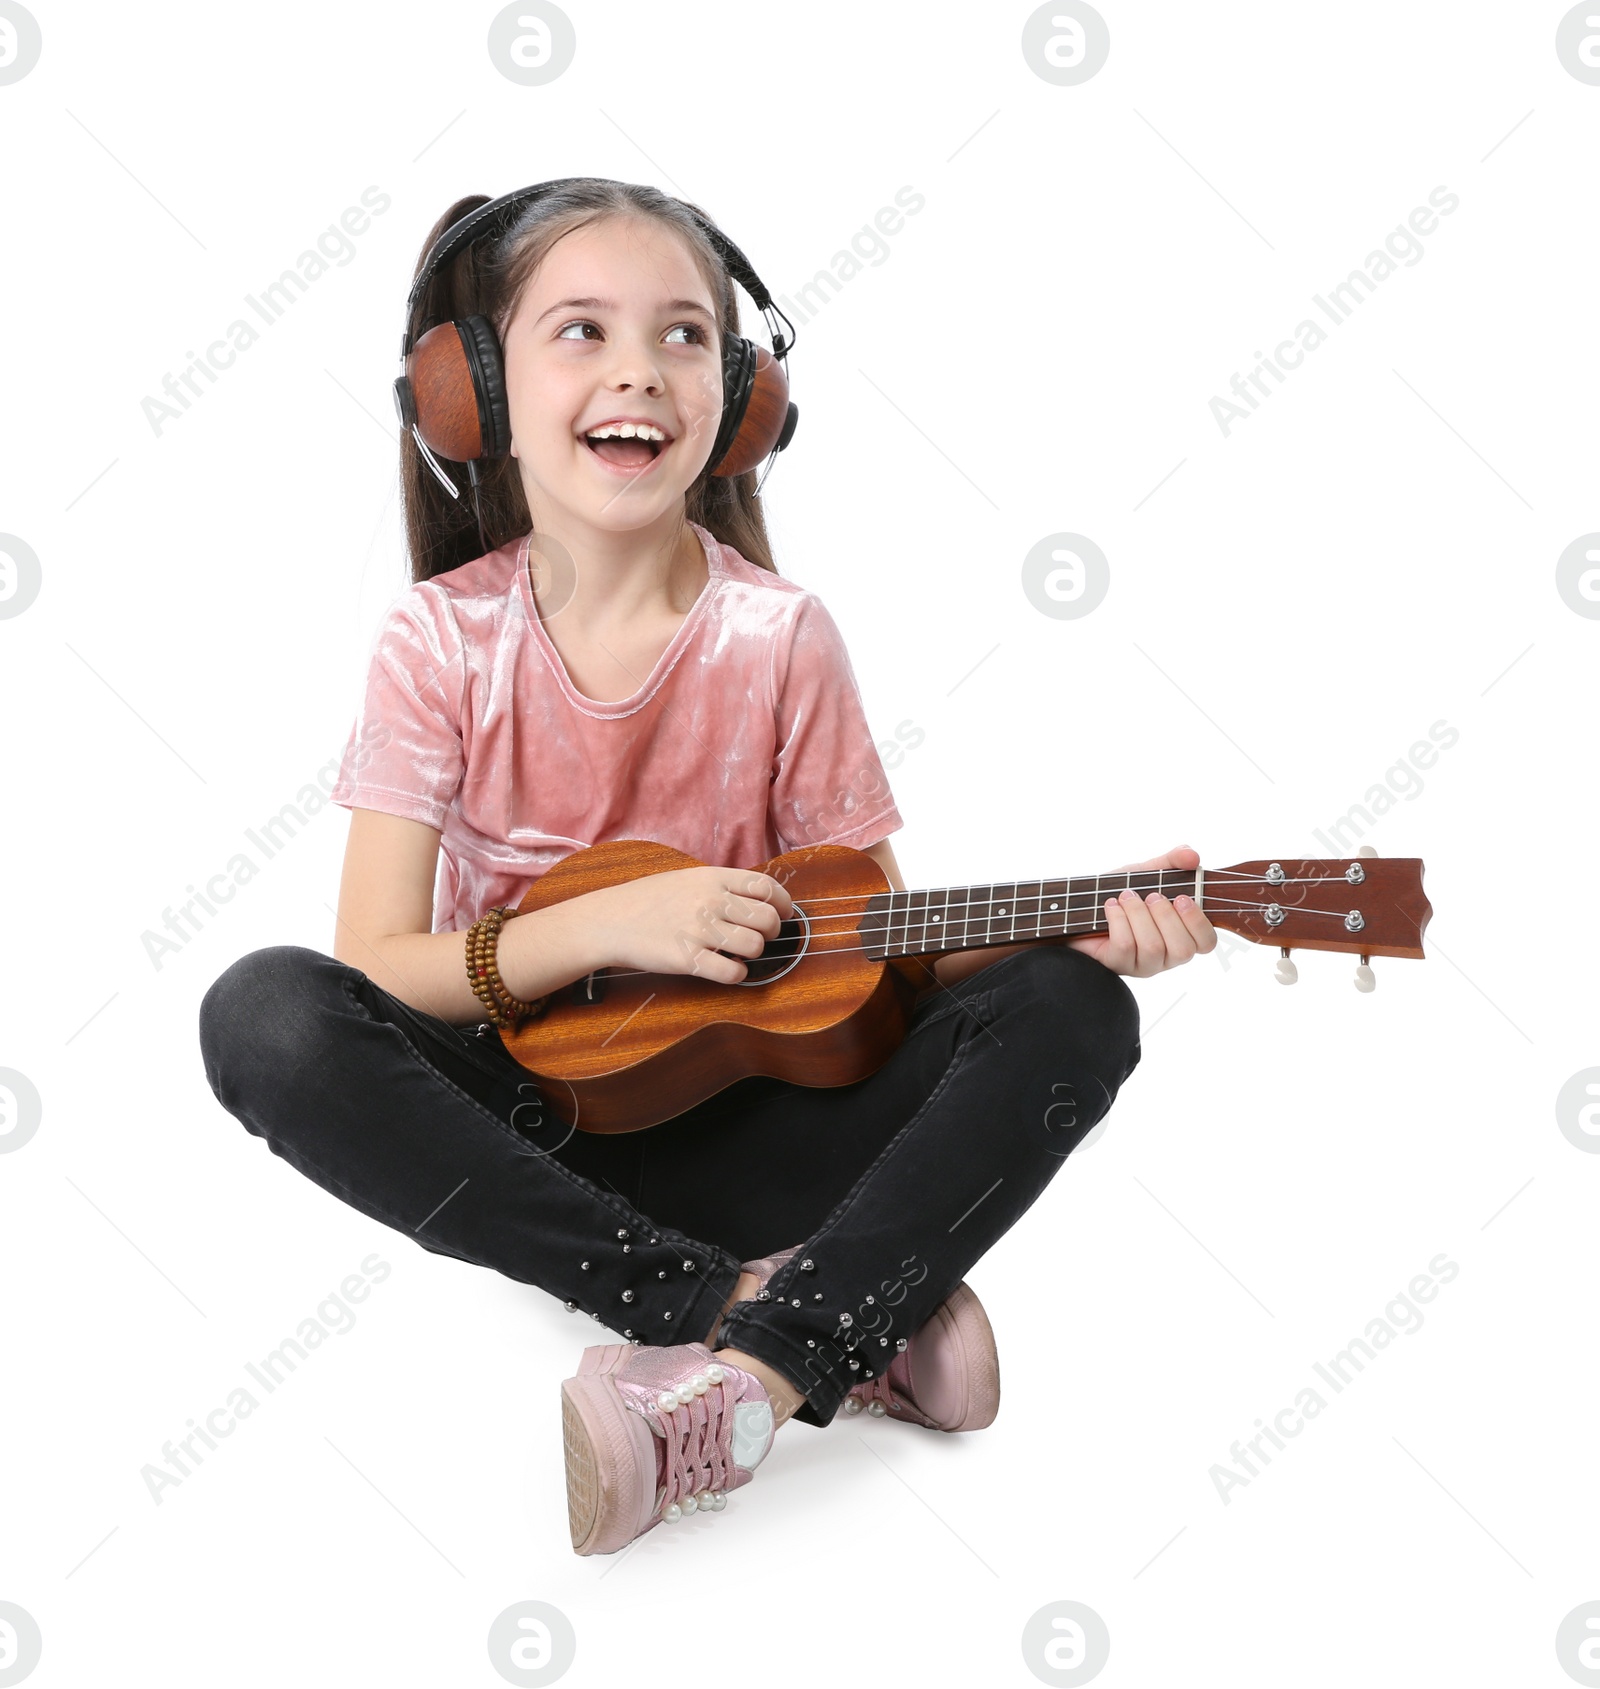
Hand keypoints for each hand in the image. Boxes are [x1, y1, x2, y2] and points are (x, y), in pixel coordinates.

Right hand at [578, 866, 795, 983]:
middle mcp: (708, 901)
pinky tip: (729, 970)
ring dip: (753, 953)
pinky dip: (737, 974)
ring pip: (754, 945)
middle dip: (773, 931)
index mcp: (711, 878)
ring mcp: (698, 930)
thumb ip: (720, 885)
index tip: (784, 912)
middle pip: (767, 918)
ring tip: (740, 952)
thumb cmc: (647, 900)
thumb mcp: (686, 879)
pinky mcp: (687, 959)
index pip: (765, 886)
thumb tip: (759, 897)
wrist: (608, 920)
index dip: (783, 902)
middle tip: (762, 937)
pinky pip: (731, 972)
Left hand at [1065, 844, 1216, 977]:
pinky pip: (1125, 946)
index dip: (1198, 922)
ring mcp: (1142, 964)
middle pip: (1182, 949)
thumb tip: (1193, 855)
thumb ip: (1172, 861)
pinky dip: (1117, 919)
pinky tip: (1110, 906)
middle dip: (1165, 916)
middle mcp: (1166, 955)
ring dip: (1138, 914)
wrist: (1080, 903)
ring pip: (1152, 947)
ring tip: (1126, 896)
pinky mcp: (1117, 965)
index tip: (1182, 897)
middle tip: (1150, 896)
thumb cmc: (1121, 891)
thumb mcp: (1148, 871)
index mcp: (1182, 934)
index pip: (1207, 943)